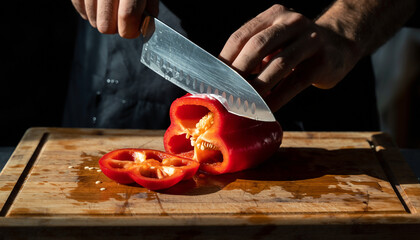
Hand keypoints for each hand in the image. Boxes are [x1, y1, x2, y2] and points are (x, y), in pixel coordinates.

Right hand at [71, 0, 158, 37]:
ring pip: (92, 20)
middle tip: (121, 18)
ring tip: (110, 8)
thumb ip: (149, 4)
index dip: (131, 30)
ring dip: (103, 19)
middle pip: (106, 25)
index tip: (133, 30)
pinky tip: (98, 3)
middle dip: (116, 28)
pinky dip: (89, 11)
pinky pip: (80, 10)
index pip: (127, 16)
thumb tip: (145, 25)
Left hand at [219, 4, 360, 111]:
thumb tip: (223, 81)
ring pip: (278, 64)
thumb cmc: (296, 48)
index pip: (241, 36)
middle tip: (224, 92)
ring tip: (243, 103)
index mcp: (273, 16)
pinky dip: (278, 97)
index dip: (225, 59)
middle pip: (257, 46)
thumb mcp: (274, 42)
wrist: (339, 46)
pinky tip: (266, 109)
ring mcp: (310, 40)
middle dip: (238, 71)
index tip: (213, 80)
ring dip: (257, 86)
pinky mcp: (322, 61)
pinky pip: (296, 82)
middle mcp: (291, 22)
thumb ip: (253, 54)